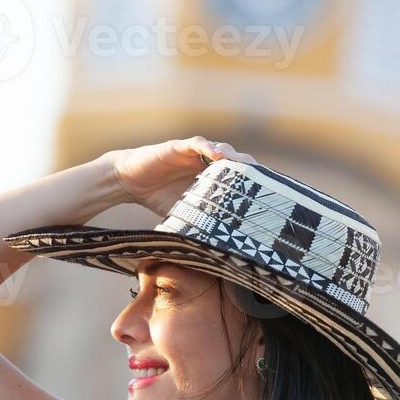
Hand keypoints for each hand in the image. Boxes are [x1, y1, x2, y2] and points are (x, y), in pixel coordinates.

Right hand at [105, 137, 258, 216]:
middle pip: (237, 162)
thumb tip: (219, 255)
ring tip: (246, 167)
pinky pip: (197, 144)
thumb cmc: (158, 198)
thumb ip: (202, 224)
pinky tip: (217, 155)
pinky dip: (208, 147)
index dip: (254, 183)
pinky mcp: (178, 147)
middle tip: (265, 182)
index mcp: (212, 178)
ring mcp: (194, 153)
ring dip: (234, 157)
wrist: (129, 182)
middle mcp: (206, 163)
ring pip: (221, 150)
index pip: (239, 178)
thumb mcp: (185, 214)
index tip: (270, 195)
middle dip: (251, 170)